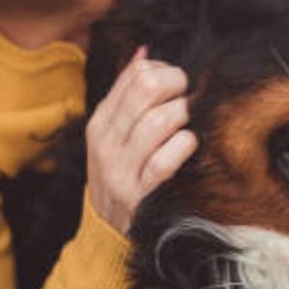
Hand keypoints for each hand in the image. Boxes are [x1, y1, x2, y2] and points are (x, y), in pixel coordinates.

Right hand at [85, 47, 197, 233]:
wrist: (106, 235)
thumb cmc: (121, 175)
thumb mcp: (114, 135)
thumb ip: (127, 94)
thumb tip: (144, 53)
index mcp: (100, 123)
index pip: (135, 75)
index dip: (166, 71)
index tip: (176, 87)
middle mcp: (106, 144)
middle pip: (147, 89)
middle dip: (178, 87)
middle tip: (188, 100)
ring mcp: (121, 171)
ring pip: (159, 121)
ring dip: (184, 118)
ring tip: (188, 126)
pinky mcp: (140, 196)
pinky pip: (166, 160)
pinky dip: (184, 147)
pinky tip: (188, 148)